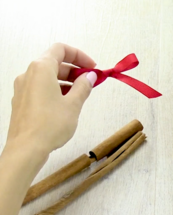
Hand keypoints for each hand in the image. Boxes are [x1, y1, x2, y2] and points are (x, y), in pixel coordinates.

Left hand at [5, 43, 97, 159]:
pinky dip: (55, 89)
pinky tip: (66, 104)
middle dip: (74, 70)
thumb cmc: (50, 124)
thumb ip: (83, 86)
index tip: (93, 68)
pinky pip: (40, 87)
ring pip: (47, 76)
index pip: (61, 49)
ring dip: (66, 81)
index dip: (80, 56)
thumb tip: (90, 76)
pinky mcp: (21, 101)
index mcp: (41, 69)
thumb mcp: (73, 104)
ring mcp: (22, 88)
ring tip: (80, 95)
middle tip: (90, 82)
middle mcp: (28, 74)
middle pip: (54, 62)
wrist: (26, 149)